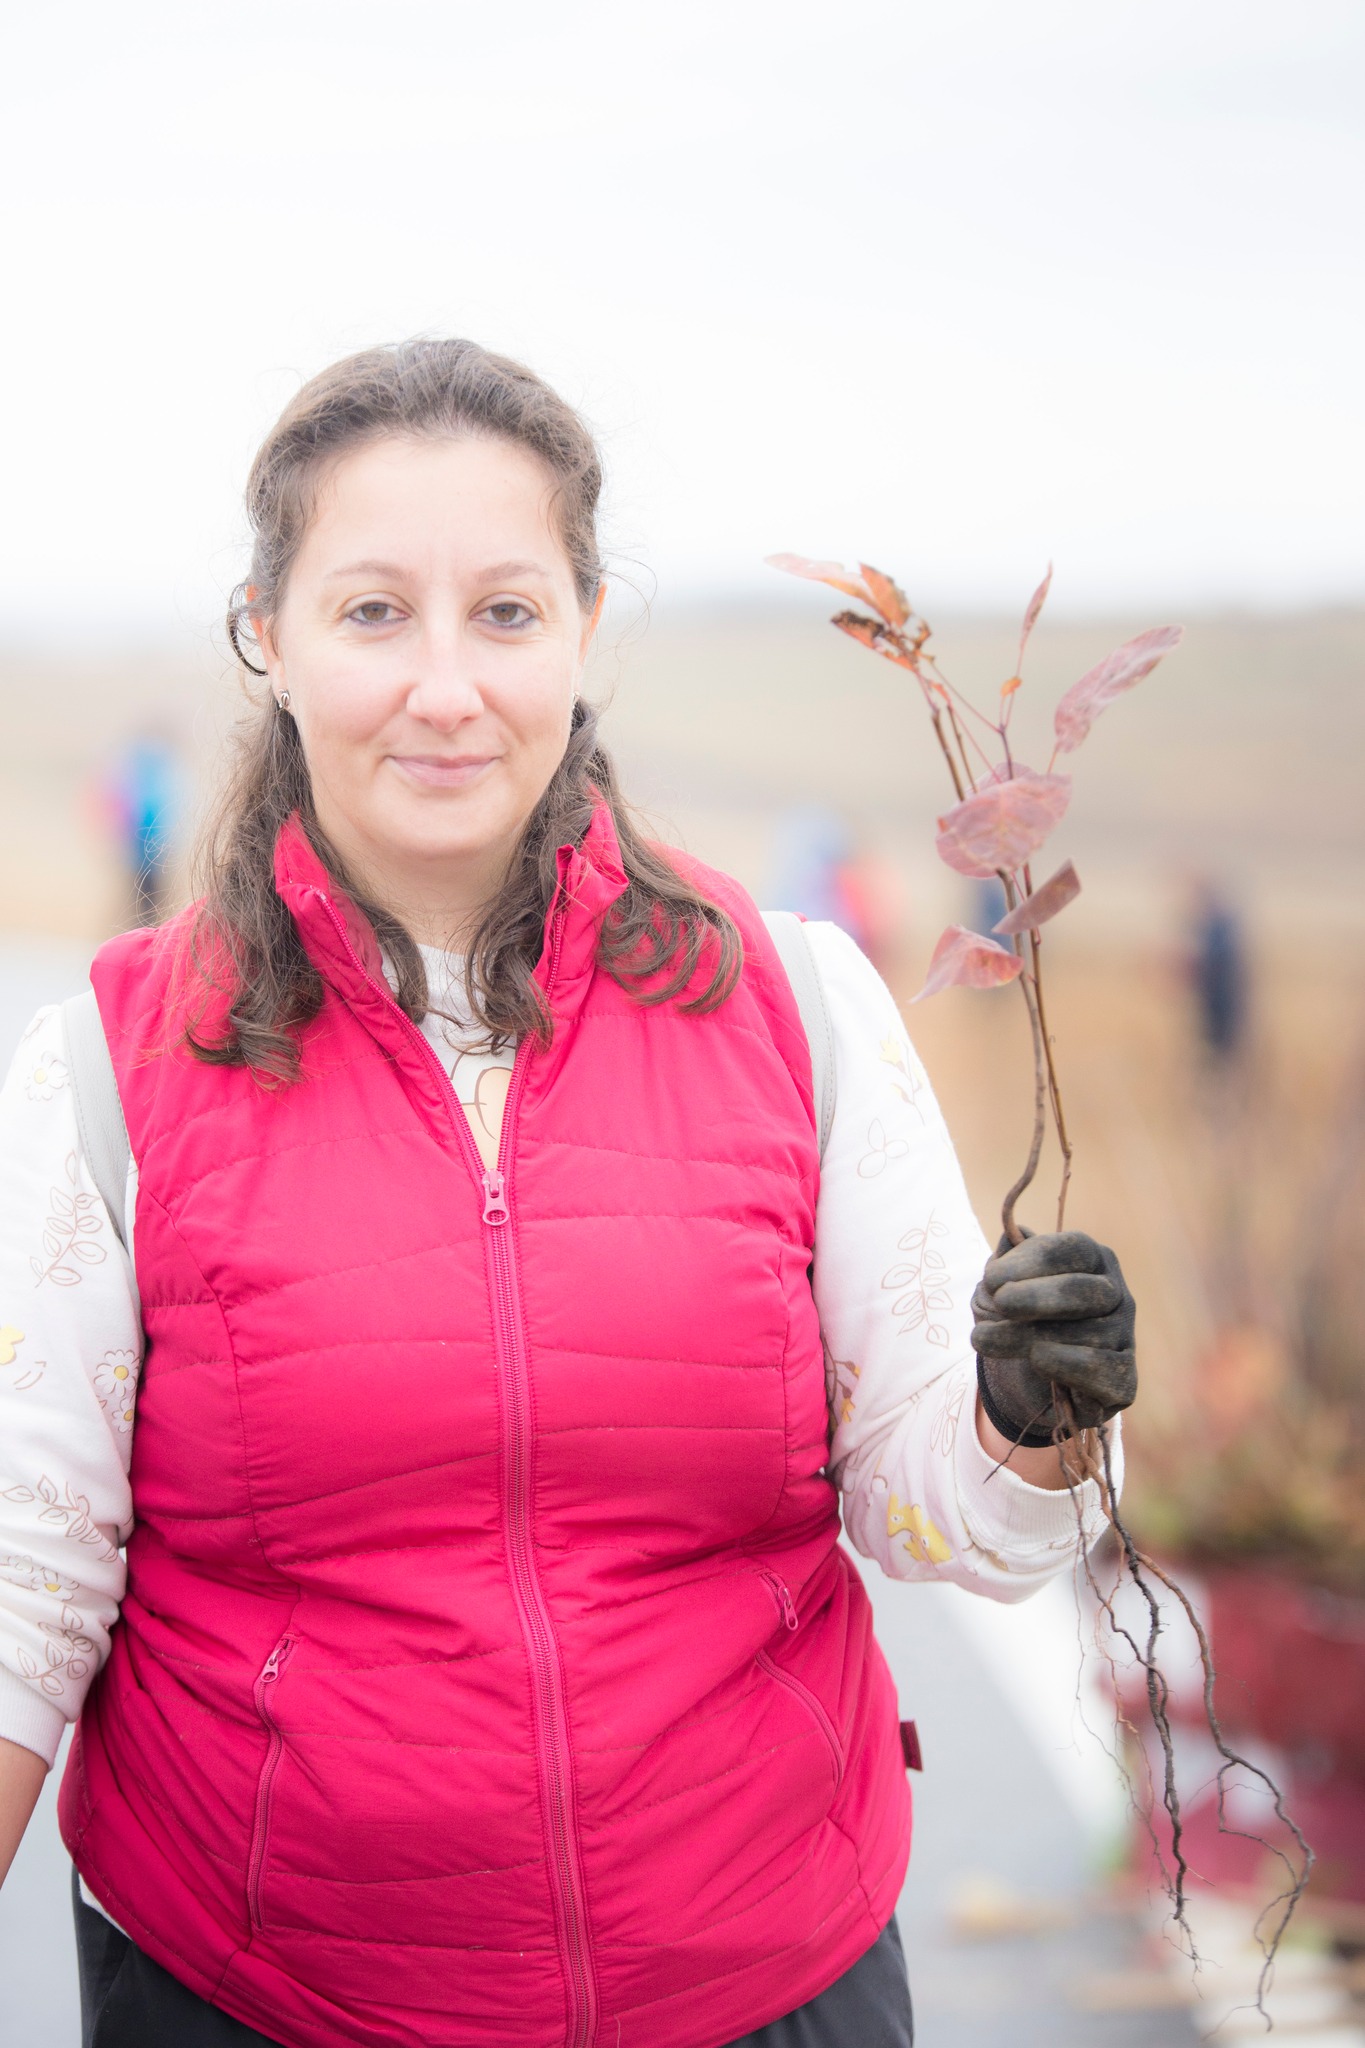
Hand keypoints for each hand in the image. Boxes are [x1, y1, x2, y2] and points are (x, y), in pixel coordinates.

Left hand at [971, 1229, 1135, 1446]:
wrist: (1033, 1382)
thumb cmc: (1021, 1320)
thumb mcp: (1007, 1285)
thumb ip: (1008, 1260)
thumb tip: (1011, 1236)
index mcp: (1093, 1261)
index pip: (1075, 1250)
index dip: (1034, 1260)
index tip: (993, 1278)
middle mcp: (1117, 1295)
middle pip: (1083, 1290)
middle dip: (1036, 1296)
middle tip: (999, 1303)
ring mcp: (1124, 1338)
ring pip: (1084, 1334)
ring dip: (1026, 1337)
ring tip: (984, 1339)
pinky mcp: (1123, 1381)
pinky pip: (1097, 1369)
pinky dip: (1063, 1364)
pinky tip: (1035, 1360)